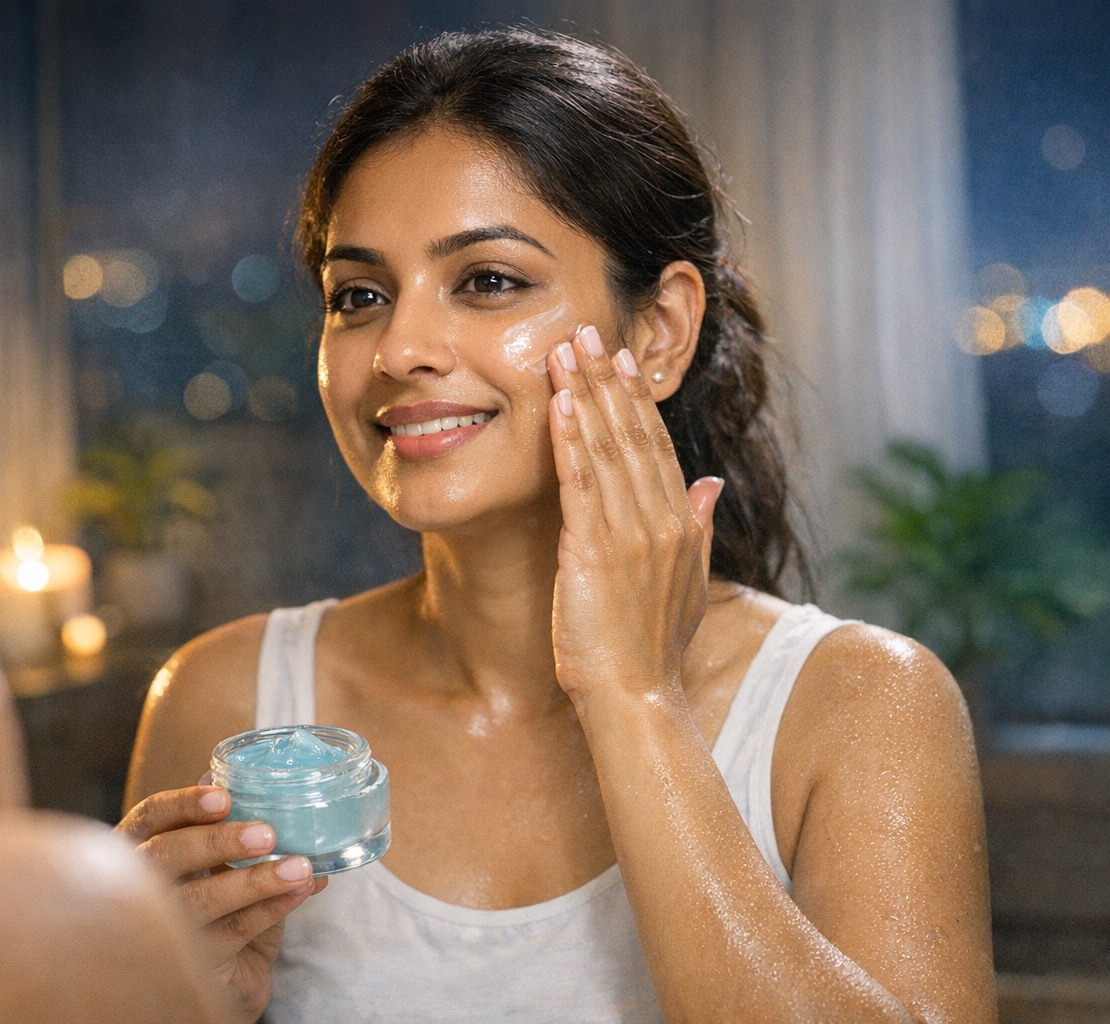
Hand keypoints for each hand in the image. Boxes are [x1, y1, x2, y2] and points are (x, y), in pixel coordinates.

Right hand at [117, 786, 325, 1022]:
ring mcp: (160, 928)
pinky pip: (234, 929)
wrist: (225, 978)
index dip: (184, 805)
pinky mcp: (190, 962)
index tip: (224, 798)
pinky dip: (271, 907)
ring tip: (299, 868)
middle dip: (217, 842)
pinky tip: (299, 892)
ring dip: (255, 880)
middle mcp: (139, 885)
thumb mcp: (232, 869)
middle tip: (267, 835)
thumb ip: (256, 845)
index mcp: (144, 847)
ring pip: (201, 898)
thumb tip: (309, 835)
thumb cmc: (226, 910)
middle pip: (166, 855)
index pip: (152, 817)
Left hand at [544, 325, 723, 706]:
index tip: (624, 358)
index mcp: (680, 525)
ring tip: (566, 349)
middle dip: (609, 379)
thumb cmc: (653, 650)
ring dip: (584, 393)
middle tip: (589, 330)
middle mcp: (659, 521)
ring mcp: (628, 534)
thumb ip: (700, 527)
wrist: (637, 698)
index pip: (656, 447)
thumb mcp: (689, 584)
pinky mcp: (592, 550)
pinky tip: (558, 403)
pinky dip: (570, 438)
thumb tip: (711, 481)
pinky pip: (579, 482)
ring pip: (605, 448)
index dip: (638, 399)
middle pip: (632, 435)